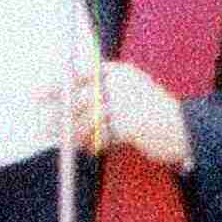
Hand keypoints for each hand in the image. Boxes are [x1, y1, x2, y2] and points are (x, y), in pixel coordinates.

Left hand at [48, 61, 190, 169]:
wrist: (184, 129)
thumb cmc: (153, 114)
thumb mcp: (131, 93)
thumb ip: (104, 94)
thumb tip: (66, 105)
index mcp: (120, 72)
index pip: (80, 74)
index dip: (57, 85)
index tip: (37, 94)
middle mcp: (121, 84)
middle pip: (79, 97)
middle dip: (59, 113)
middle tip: (43, 125)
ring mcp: (126, 103)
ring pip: (87, 120)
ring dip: (72, 133)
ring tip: (62, 142)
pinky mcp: (129, 125)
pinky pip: (101, 136)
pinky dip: (92, 144)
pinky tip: (87, 149)